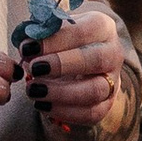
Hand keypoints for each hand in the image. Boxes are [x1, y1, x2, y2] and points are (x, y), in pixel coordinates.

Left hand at [26, 0, 134, 136]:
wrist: (78, 62)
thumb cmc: (63, 40)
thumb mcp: (54, 29)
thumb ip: (41, 33)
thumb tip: (27, 45)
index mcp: (102, 27)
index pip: (84, 31)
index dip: (55, 40)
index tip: (28, 48)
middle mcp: (113, 53)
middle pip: (96, 60)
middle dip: (61, 65)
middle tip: (34, 68)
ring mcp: (113, 81)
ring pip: (95, 90)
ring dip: (61, 93)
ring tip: (34, 90)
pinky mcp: (107, 104)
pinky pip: (91, 113)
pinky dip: (65, 112)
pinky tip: (42, 105)